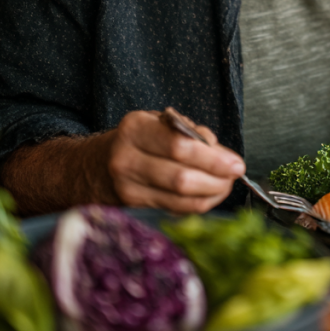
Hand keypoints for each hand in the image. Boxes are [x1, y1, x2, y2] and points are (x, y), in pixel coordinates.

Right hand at [104, 110, 245, 213]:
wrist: (93, 164)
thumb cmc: (137, 139)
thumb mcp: (157, 122)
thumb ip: (190, 131)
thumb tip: (220, 152)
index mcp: (135, 129)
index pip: (180, 146)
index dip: (213, 158)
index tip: (236, 162)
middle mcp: (127, 159)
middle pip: (181, 176)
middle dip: (216, 178)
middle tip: (235, 175)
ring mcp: (127, 186)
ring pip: (179, 197)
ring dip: (211, 193)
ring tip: (226, 185)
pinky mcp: (132, 205)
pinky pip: (173, 208)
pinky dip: (197, 204)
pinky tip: (209, 195)